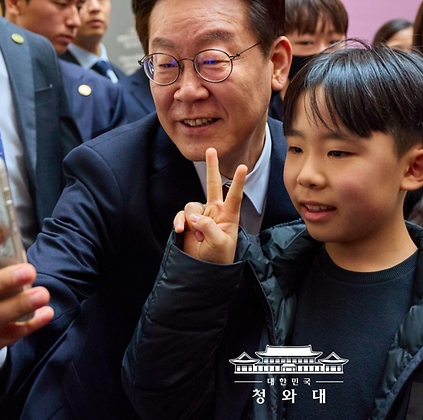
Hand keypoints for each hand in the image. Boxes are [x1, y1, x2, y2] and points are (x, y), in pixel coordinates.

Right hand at [172, 148, 246, 264]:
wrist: (203, 271)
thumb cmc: (219, 258)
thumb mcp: (219, 244)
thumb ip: (208, 227)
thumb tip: (193, 216)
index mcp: (229, 216)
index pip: (235, 196)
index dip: (238, 181)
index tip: (243, 166)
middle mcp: (215, 212)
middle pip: (213, 185)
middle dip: (211, 167)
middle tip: (211, 150)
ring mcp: (200, 216)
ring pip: (191, 205)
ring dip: (191, 220)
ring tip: (196, 236)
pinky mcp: (187, 222)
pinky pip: (181, 215)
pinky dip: (179, 222)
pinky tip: (180, 230)